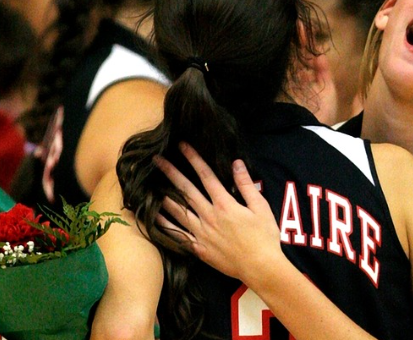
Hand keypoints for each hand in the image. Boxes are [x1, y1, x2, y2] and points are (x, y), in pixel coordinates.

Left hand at [154, 142, 282, 283]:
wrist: (260, 267)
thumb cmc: (264, 237)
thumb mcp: (260, 207)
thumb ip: (246, 184)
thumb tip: (236, 163)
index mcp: (224, 204)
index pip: (205, 175)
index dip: (193, 158)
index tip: (182, 145)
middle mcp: (209, 216)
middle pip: (185, 190)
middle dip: (170, 172)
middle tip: (156, 159)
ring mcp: (201, 233)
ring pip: (177, 211)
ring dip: (162, 196)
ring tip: (148, 185)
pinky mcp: (198, 248)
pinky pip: (177, 235)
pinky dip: (164, 225)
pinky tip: (153, 218)